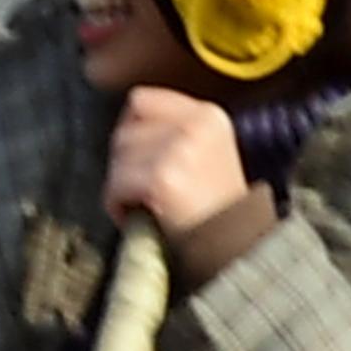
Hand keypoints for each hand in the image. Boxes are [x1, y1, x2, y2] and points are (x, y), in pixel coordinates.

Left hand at [101, 87, 248, 241]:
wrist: (233, 249)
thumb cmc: (214, 210)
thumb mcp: (205, 154)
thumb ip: (171, 132)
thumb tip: (126, 128)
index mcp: (208, 115)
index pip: (141, 101)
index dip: (131, 131)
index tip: (137, 157)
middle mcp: (195, 124)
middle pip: (125, 130)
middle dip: (126, 162)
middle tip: (142, 190)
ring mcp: (179, 149)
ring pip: (118, 157)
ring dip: (121, 185)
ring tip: (146, 205)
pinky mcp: (162, 178)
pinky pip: (116, 185)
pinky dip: (118, 205)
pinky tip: (139, 217)